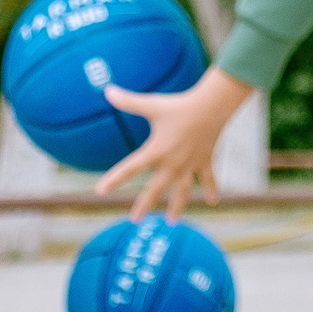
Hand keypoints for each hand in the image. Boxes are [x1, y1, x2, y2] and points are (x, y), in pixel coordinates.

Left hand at [96, 68, 254, 217]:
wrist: (212, 106)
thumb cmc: (180, 105)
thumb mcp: (152, 104)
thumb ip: (128, 101)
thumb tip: (107, 90)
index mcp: (156, 152)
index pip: (130, 169)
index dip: (114, 180)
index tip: (100, 192)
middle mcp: (172, 163)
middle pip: (155, 190)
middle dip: (144, 205)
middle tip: (134, 220)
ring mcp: (190, 165)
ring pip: (182, 191)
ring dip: (177, 206)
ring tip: (172, 221)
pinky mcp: (205, 161)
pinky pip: (208, 179)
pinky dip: (211, 190)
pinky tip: (213, 202)